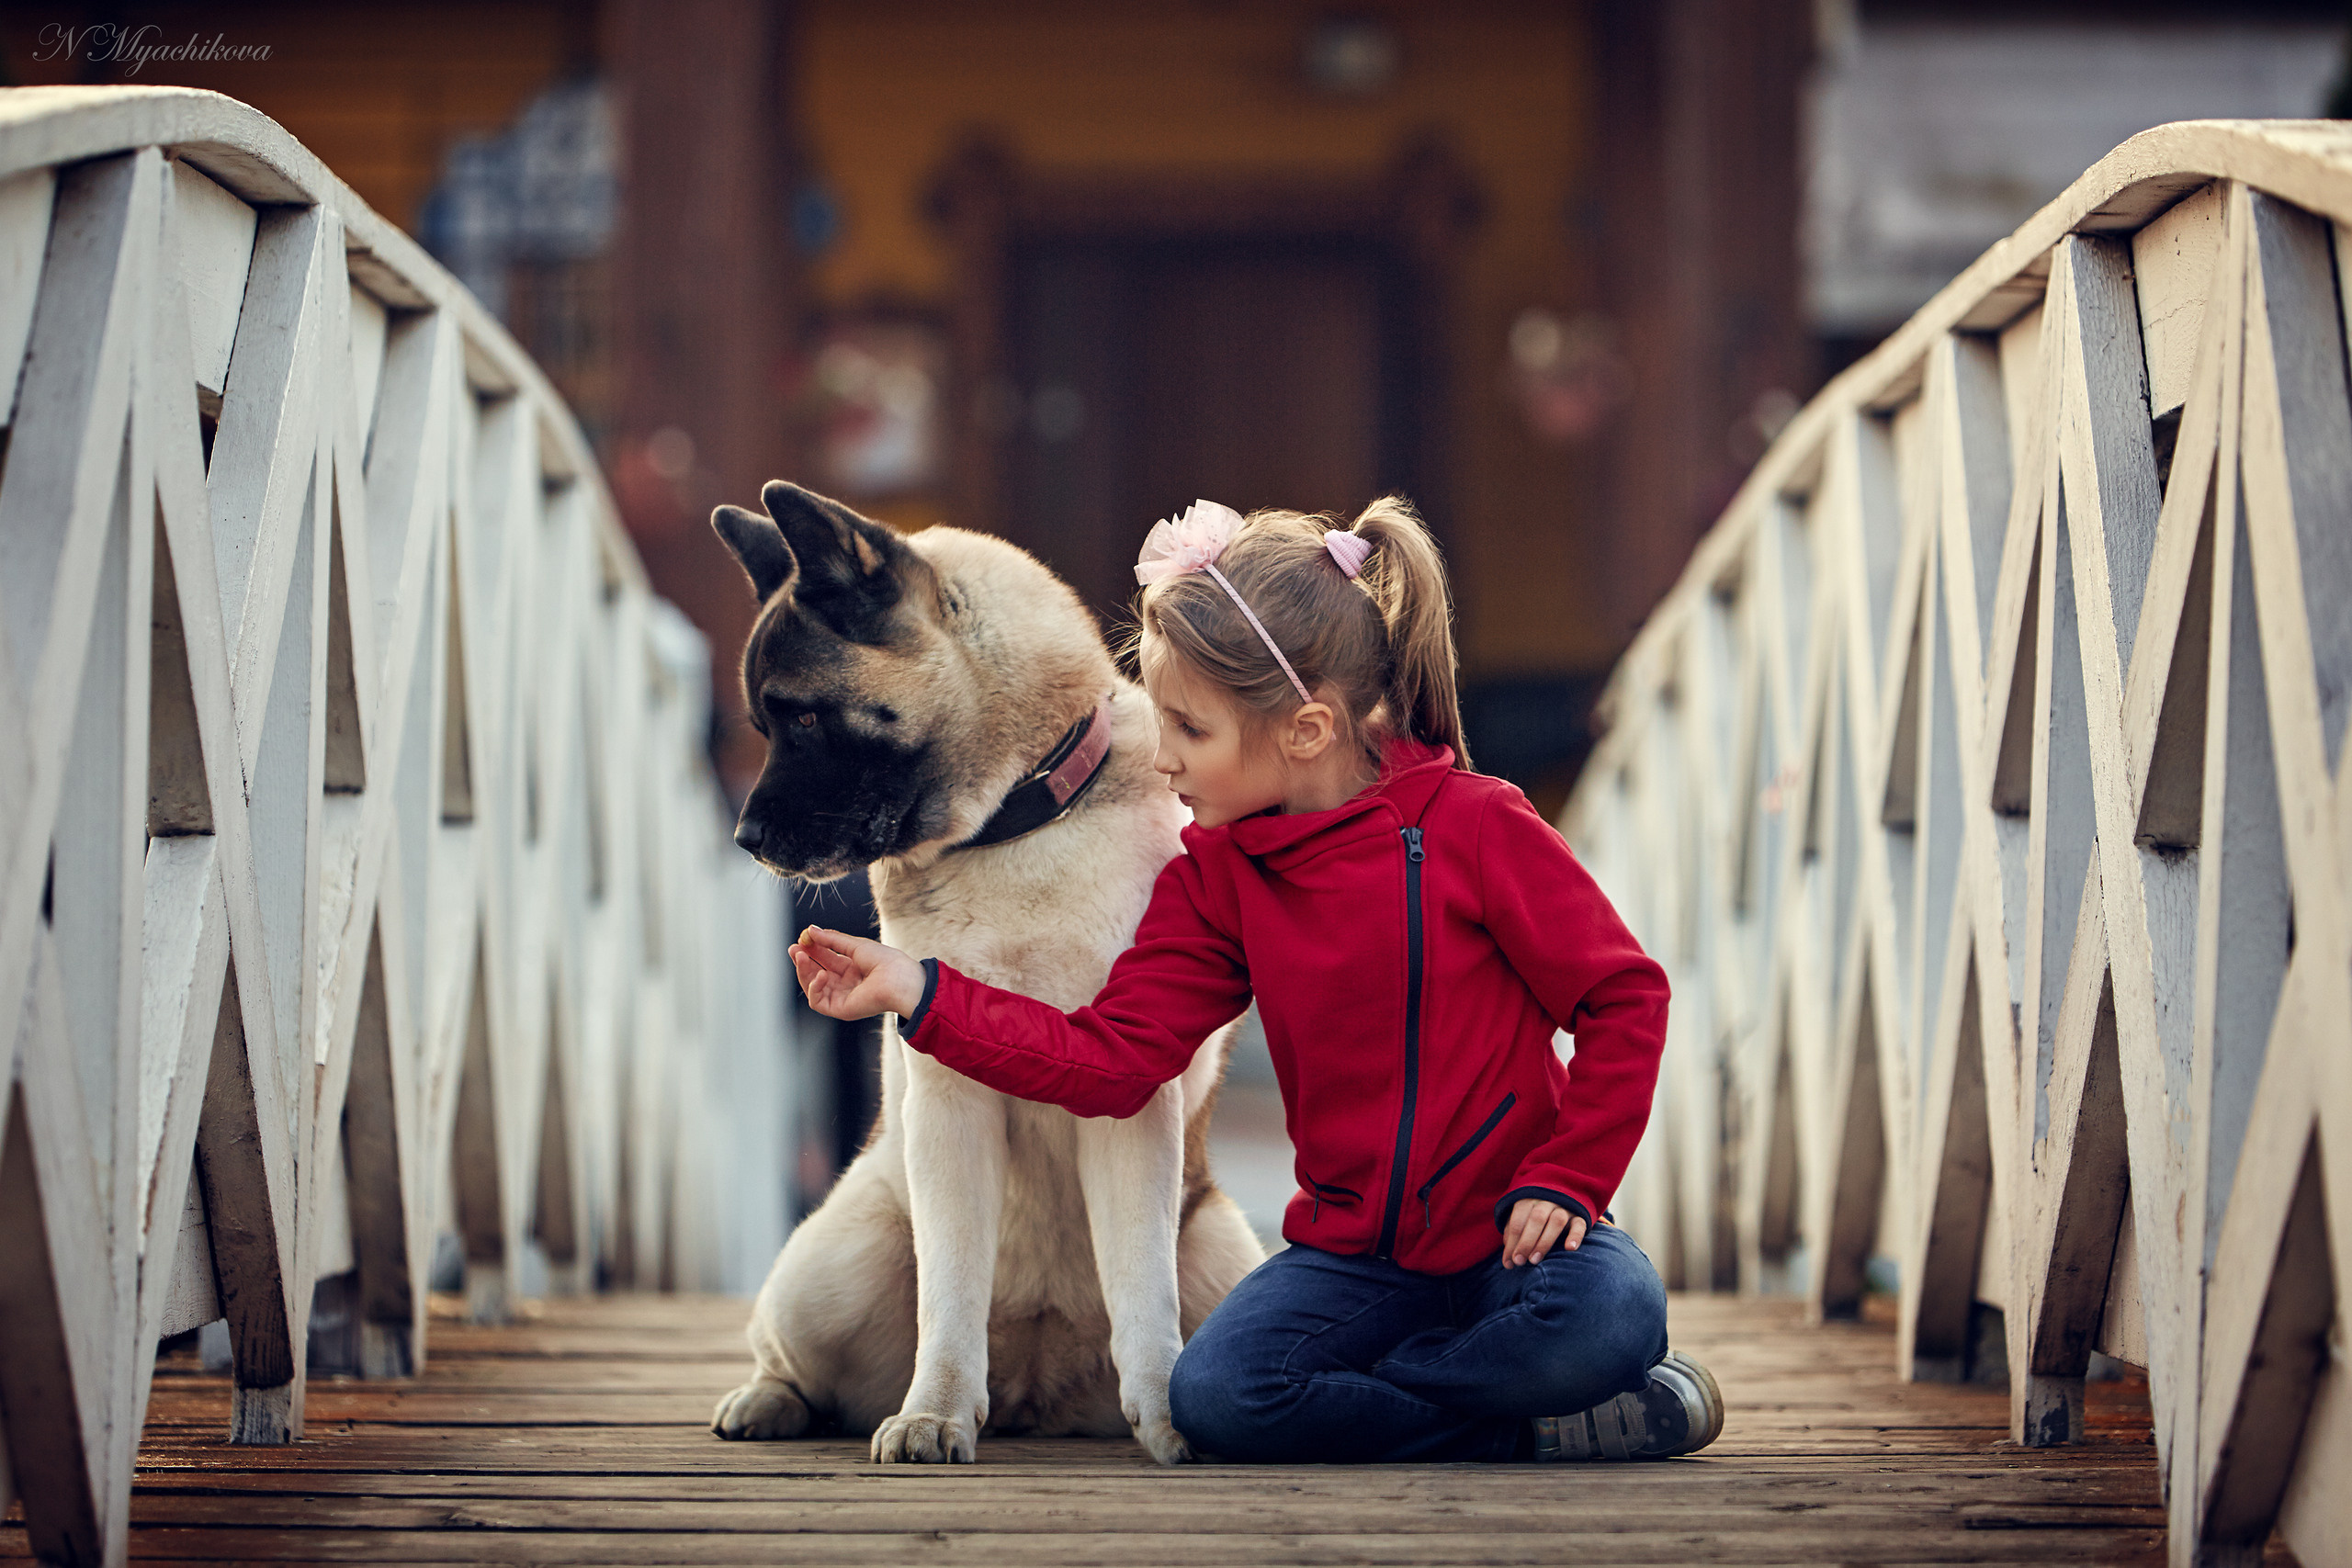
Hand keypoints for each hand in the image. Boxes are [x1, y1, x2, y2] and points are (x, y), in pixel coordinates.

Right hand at [789, 926, 927, 1021]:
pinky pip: (817, 1001)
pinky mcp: (840, 1009)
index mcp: (852, 968)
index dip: (812, 949)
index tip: (801, 938)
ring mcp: (842, 997)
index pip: (825, 958)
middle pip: (816, 972)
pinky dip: (815, 987)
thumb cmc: (885, 961)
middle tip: (794, 948)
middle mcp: (846, 983)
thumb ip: (831, 940)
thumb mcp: (855, 945)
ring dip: (804, 971)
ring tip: (801, 956)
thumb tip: (810, 930)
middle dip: (803, 960)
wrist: (898, 979)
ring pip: (813, 986)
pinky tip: (821, 975)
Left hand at [1500, 1198, 1586, 1267]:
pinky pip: (1579, 1224)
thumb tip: (1509, 1256)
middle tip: (1520, 1261)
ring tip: (1535, 1260)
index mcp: (1528, 1201)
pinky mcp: (1579, 1216)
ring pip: (1557, 1220)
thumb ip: (1513, 1234)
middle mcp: (1546, 1201)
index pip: (1518, 1220)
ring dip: (1545, 1241)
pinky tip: (1570, 1248)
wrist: (1560, 1200)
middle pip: (1536, 1218)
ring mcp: (1564, 1208)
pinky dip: (1575, 1236)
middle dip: (1526, 1242)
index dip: (1512, 1242)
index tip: (1509, 1262)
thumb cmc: (1533, 1218)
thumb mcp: (1520, 1221)